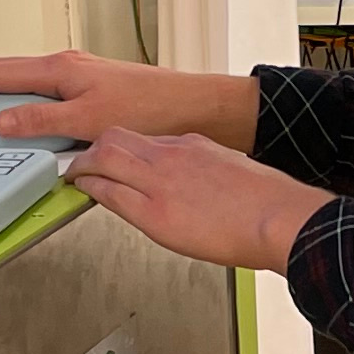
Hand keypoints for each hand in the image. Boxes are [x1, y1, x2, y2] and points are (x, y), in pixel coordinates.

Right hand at [0, 48, 258, 150]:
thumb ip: (42, 120)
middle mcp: (64, 68)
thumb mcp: (90, 120)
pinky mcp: (87, 95)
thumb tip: (0, 120)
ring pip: (16, 84)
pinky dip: (11, 105)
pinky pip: (36, 96)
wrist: (196, 109)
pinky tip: (7, 120)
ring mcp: (75, 80)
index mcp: (60, 69)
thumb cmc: (153, 110)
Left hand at [69, 127, 327, 277]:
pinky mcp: (155, 212)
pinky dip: (89, 187)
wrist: (280, 217)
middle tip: (81, 159)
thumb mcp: (233, 170)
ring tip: (74, 173)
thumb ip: (206, 170)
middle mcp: (172, 156)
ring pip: (105, 156)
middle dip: (93, 146)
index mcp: (193, 145)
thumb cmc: (267, 203)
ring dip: (83, 164)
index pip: (145, 138)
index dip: (123, 146)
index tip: (116, 155)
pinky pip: (110, 192)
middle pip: (116, 136)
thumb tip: (196, 182)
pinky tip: (81, 190)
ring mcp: (160, 182)